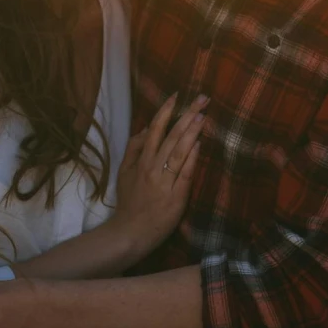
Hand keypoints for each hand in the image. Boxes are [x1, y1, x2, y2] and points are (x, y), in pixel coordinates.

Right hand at [111, 93, 206, 259]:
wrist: (130, 232)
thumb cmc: (129, 202)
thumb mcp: (124, 172)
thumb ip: (134, 149)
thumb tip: (146, 127)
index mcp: (141, 160)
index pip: (155, 130)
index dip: (166, 111)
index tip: (177, 95)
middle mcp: (153, 167)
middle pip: (171, 136)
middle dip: (187, 115)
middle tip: (202, 98)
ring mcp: (165, 181)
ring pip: (179, 151)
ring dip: (191, 132)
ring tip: (203, 115)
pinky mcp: (176, 195)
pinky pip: (185, 173)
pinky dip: (192, 158)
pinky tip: (199, 144)